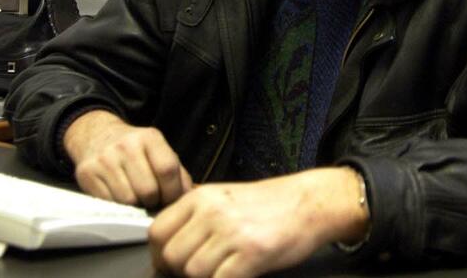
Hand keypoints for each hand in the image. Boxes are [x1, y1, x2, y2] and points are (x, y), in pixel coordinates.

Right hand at [63, 109, 192, 207]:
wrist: (97, 136)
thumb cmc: (136, 151)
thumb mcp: (159, 152)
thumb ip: (178, 175)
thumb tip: (189, 200)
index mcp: (150, 137)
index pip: (168, 170)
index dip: (173, 192)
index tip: (170, 199)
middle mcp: (126, 145)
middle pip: (148, 190)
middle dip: (153, 201)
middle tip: (151, 200)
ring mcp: (105, 158)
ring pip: (129, 200)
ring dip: (135, 205)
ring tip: (136, 197)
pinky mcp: (88, 172)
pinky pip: (110, 202)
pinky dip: (118, 205)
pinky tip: (119, 196)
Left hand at [149, 167, 368, 276]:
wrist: (309, 203)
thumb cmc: (268, 204)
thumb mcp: (223, 197)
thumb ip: (194, 216)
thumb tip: (166, 245)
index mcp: (200, 197)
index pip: (157, 232)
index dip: (159, 255)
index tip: (168, 266)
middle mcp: (211, 212)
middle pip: (172, 256)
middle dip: (179, 273)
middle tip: (199, 273)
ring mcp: (232, 232)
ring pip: (193, 272)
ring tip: (220, 272)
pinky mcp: (252, 253)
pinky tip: (236, 275)